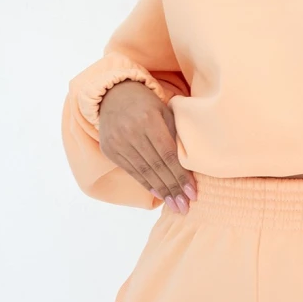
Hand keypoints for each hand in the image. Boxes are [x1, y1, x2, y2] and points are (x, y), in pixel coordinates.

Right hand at [98, 80, 196, 212]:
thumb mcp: (166, 112)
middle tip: (185, 207)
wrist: (114, 95)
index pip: (168, 154)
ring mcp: (117, 141)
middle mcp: (131, 131)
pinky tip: (159, 193)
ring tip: (175, 205)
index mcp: (149, 119)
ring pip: (143, 172)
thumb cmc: (148, 105)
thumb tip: (190, 168)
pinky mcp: (109, 149)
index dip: (180, 176)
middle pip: (156, 166)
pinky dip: (146, 183)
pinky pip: (131, 171)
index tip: (193, 193)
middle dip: (173, 189)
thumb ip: (176, 136)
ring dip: (161, 191)